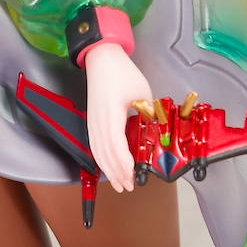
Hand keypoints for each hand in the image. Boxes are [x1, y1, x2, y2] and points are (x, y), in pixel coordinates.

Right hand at [82, 41, 151, 191]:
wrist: (102, 59)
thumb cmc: (121, 73)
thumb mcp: (141, 92)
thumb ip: (146, 114)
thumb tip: (154, 132)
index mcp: (111, 113)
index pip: (115, 143)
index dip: (122, 162)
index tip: (131, 174)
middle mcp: (98, 120)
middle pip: (105, 152)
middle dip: (116, 172)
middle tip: (128, 186)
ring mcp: (93, 122)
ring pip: (98, 151)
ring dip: (108, 169)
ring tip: (118, 183)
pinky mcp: (92, 121)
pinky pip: (95, 145)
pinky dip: (101, 159)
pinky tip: (107, 167)